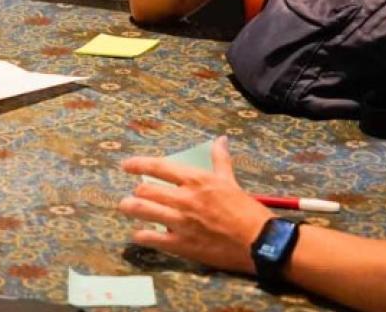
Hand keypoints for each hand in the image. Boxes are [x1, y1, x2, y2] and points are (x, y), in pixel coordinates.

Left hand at [118, 136, 271, 274]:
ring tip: (126, 207)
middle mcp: (185, 199)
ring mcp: (181, 222)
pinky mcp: (182, 245)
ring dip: (130, 208)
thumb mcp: (231, 181)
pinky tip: (138, 234)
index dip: (138, 164)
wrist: (259, 242)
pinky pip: (152, 239)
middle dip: (135, 192)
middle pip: (146, 190)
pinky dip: (141, 235)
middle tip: (132, 194)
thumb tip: (220, 140)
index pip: (159, 167)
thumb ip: (220, 160)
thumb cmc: (247, 211)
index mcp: (196, 180)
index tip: (126, 165)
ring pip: (143, 211)